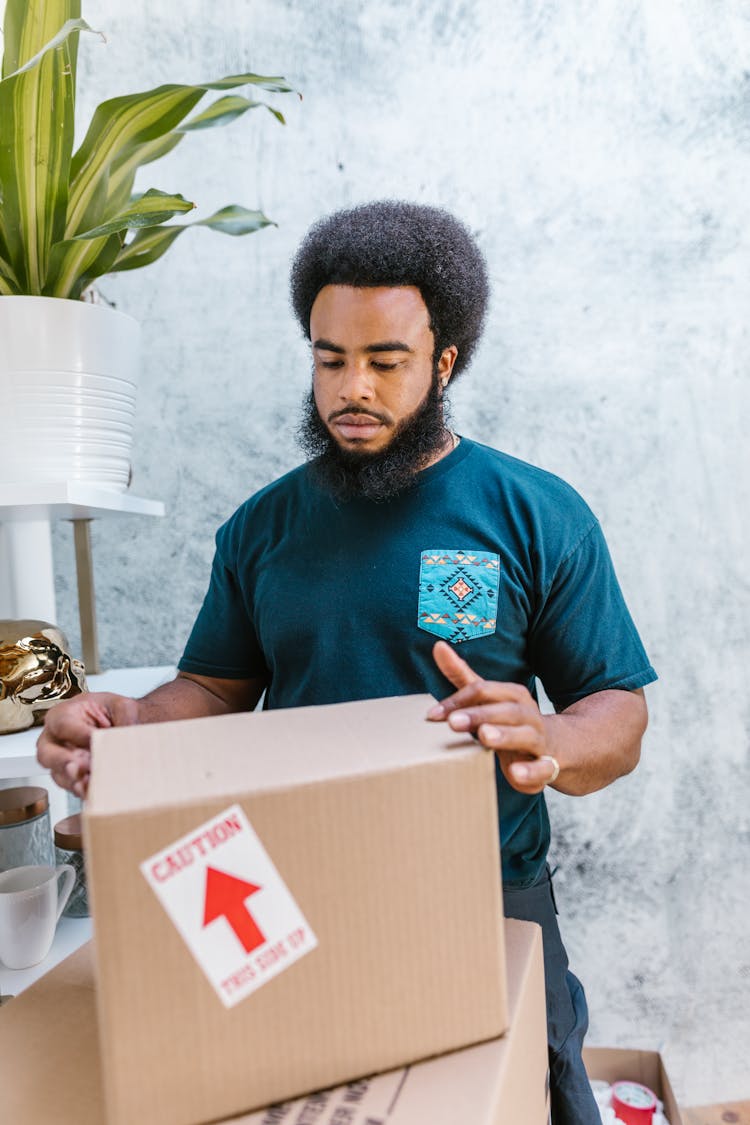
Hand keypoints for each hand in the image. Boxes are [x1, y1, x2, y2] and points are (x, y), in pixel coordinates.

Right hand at [37, 692, 139, 797]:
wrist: (121, 724)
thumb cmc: (112, 712)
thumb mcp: (121, 706)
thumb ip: (124, 718)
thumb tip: (125, 737)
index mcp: (63, 714)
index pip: (63, 725)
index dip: (78, 734)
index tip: (95, 740)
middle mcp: (55, 739)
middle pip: (47, 754)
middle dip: (64, 762)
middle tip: (80, 767)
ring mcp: (60, 760)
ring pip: (58, 774)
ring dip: (74, 781)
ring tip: (89, 783)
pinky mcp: (70, 777)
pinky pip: (71, 786)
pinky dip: (82, 790)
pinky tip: (93, 790)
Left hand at [427, 641, 558, 794]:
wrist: (558, 747)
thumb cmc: (511, 721)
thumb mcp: (488, 698)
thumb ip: (462, 675)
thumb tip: (438, 646)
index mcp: (513, 695)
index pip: (484, 690)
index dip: (457, 701)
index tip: (432, 716)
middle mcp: (527, 714)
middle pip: (505, 710)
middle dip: (479, 715)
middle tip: (454, 722)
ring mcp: (539, 739)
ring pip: (524, 735)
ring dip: (505, 735)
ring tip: (485, 736)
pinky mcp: (547, 765)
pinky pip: (543, 768)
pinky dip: (531, 771)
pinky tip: (516, 774)